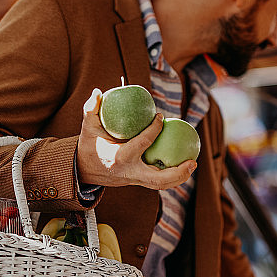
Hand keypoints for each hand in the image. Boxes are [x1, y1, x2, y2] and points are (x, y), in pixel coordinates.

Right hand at [76, 88, 196, 189]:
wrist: (83, 170)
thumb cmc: (89, 146)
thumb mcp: (87, 127)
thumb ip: (91, 109)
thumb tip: (97, 91)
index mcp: (119, 157)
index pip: (142, 143)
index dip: (154, 129)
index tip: (161, 117)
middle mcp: (130, 172)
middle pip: (158, 179)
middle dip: (177, 172)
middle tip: (193, 160)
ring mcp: (135, 180)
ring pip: (161, 185)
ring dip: (179, 177)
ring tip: (193, 163)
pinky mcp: (139, 181)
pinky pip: (159, 182)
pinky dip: (173, 176)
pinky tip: (184, 164)